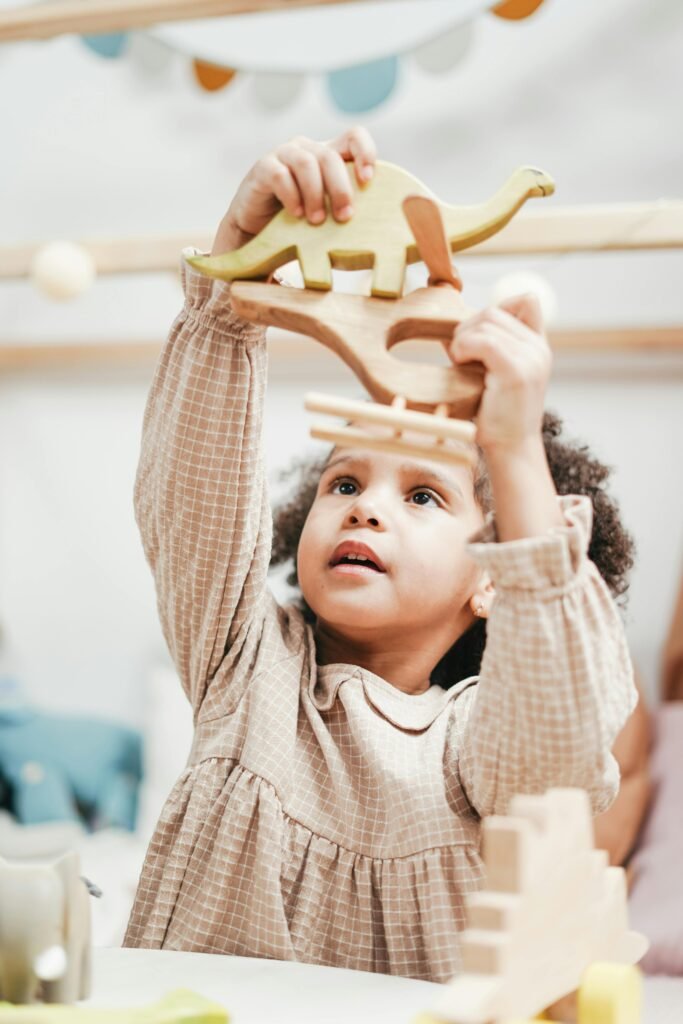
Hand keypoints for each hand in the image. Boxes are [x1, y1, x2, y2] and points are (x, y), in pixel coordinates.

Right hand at [211, 128, 376, 254]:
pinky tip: (297, 214)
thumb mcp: (326, 211)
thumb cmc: (297, 221)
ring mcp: (284, 154)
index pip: (354, 136)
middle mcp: (307, 148)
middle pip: (331, 157)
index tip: (368, 180)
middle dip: (341, 188)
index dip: (365, 153)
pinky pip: (281, 176)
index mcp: (328, 155)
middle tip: (344, 217)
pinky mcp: (263, 167)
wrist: (256, 230)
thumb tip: (377, 224)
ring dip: (316, 195)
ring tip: (317, 221)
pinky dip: (292, 196)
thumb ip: (344, 207)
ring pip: (307, 164)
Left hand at [447, 293, 561, 539]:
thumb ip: (484, 350)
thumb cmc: (496, 417)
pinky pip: (484, 340)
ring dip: (463, 338)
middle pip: (496, 310)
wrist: (511, 450)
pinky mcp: (517, 370)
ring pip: (488, 321)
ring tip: (459, 361)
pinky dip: (464, 346)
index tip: (476, 334)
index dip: (497, 308)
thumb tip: (450, 330)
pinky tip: (459, 362)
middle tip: (457, 353)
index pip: (527, 301)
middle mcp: (539, 348)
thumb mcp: (493, 376)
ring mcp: (532, 358)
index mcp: (537, 347)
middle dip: (468, 326)